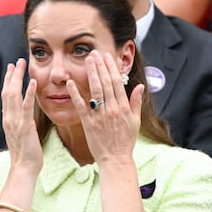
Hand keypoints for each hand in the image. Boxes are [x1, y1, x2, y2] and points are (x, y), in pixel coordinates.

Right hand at [1, 59, 42, 174]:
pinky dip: (29, 92)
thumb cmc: (24, 154)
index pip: (6, 96)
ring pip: (14, 94)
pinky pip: (27, 106)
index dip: (8, 81)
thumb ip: (17, 122)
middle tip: (17, 61)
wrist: (23, 168)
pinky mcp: (25, 125)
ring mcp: (15, 121)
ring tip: (22, 64)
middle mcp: (9, 118)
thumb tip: (17, 114)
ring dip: (18, 78)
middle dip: (12, 75)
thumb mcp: (19, 135)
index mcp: (8, 119)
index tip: (11, 68)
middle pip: (8, 91)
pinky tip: (33, 81)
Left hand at [66, 50, 143, 164]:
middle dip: (100, 66)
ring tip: (87, 60)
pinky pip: (81, 106)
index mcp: (123, 107)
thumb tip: (140, 86)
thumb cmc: (125, 141)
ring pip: (95, 90)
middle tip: (94, 53)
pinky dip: (76, 94)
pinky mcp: (88, 123)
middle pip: (106, 83)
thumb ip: (136, 103)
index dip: (111, 68)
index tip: (107, 56)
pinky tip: (71, 82)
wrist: (115, 159)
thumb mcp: (135, 121)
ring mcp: (100, 116)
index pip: (117, 83)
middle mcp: (112, 109)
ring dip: (91, 74)